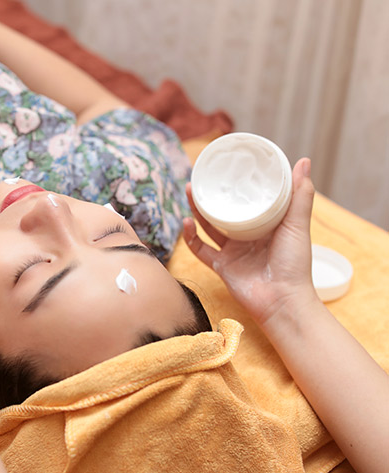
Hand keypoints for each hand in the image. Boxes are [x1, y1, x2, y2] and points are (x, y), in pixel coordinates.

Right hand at [183, 158, 318, 325]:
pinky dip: (191, 238)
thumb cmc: (294, 264)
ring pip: (209, 226)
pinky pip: (201, 249)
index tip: (230, 168)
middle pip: (225, 211)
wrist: (282, 300)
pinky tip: (185, 223)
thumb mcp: (297, 225)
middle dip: (212, 195)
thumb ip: (300, 196)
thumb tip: (303, 161)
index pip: (250, 200)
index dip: (238, 185)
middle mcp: (247, 236)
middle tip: (201, 177)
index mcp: (266, 225)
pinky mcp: (221, 266)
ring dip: (197, 210)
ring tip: (190, 192)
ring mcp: (233, 251)